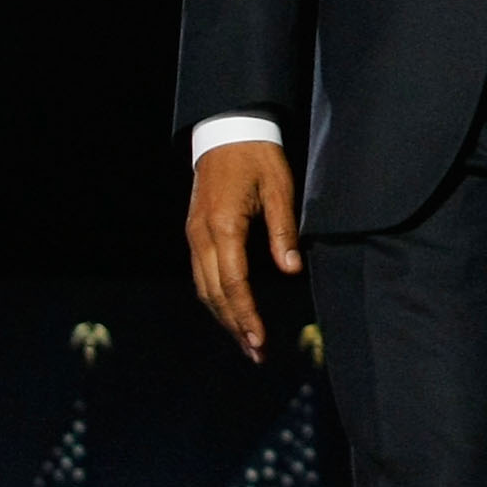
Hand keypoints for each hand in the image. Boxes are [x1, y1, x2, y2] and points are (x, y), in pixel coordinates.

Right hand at [187, 140, 301, 363]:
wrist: (227, 131)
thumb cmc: (258, 157)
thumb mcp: (280, 188)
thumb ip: (284, 231)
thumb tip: (292, 270)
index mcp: (223, 226)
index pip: (233, 284)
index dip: (247, 315)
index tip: (260, 340)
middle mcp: (202, 236)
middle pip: (214, 294)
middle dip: (235, 327)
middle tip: (257, 354)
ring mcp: (194, 236)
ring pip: (204, 289)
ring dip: (224, 318)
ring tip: (246, 343)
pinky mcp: (195, 233)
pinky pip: (202, 275)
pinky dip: (217, 299)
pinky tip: (231, 313)